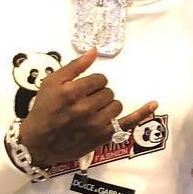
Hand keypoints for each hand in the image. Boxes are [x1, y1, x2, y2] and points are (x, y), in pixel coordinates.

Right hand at [20, 50, 156, 165]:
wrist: (39, 142)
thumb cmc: (44, 110)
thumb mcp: (51, 83)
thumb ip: (74, 66)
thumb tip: (94, 51)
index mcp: (71, 92)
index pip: (100, 79)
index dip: (94, 83)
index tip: (85, 89)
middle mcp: (85, 108)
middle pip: (108, 92)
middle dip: (99, 94)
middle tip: (85, 102)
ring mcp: (96, 124)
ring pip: (116, 105)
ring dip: (108, 106)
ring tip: (93, 112)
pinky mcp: (103, 136)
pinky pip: (128, 122)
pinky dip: (142, 113)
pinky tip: (153, 104)